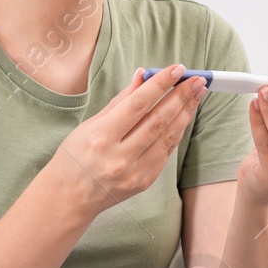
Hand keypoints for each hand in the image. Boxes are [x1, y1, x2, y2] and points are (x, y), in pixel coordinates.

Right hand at [44, 63, 205, 222]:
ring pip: (167, 137)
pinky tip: (184, 117)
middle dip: (181, 96)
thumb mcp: (90, 124)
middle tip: (198, 80)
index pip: (138, 104)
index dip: (160, 85)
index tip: (178, 69)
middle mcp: (119, 156)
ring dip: (185, 113)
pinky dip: (177, 132)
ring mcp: (134, 172)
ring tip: (197, 94)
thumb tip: (142, 76)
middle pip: (158, 120)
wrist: (70, 198)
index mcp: (101, 137)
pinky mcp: (144, 182)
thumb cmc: (75, 157)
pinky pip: (166, 152)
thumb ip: (120, 101)